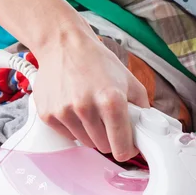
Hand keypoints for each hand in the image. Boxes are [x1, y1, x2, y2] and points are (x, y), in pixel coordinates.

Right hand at [33, 18, 149, 161]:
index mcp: (111, 101)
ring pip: (86, 142)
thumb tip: (147, 130)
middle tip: (109, 121)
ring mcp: (65, 112)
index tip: (128, 146)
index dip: (128, 150)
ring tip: (91, 109)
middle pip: (104, 147)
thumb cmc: (97, 61)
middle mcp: (86, 108)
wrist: (64, 44)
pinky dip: (74, 127)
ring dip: (92, 133)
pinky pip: (68, 135)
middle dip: (110, 138)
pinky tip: (75, 108)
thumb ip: (142, 108)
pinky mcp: (48, 115)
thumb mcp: (129, 80)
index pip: (122, 148)